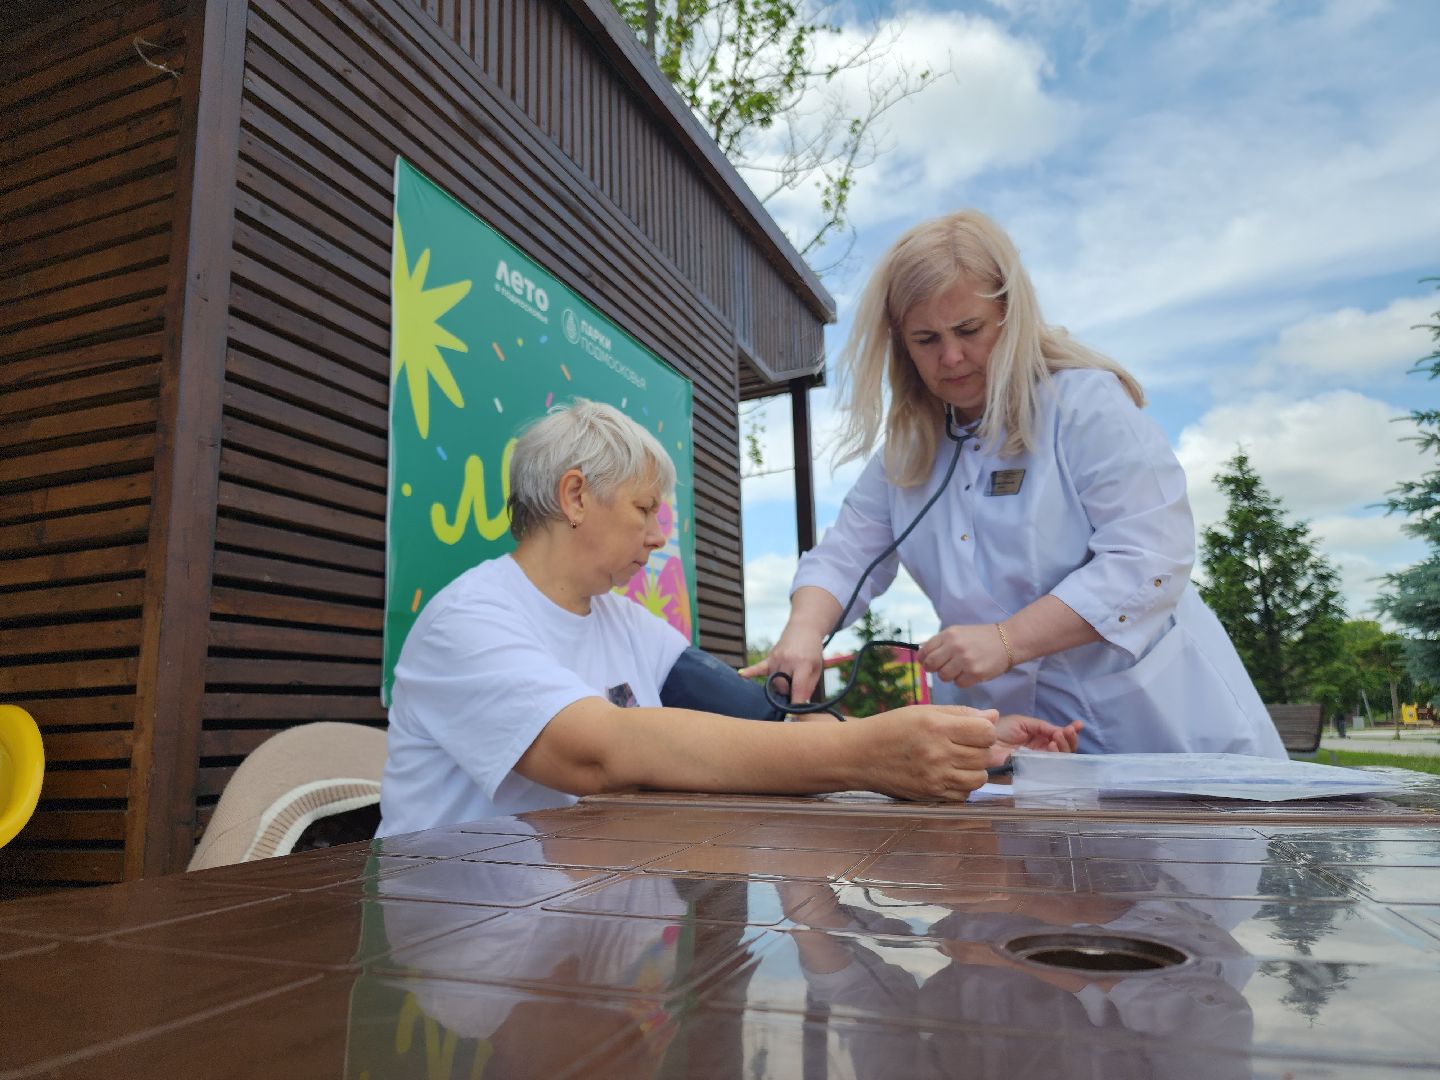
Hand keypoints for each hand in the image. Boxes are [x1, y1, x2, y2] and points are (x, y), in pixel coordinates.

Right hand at [739, 624, 824, 704]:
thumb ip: (808, 688)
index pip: (797, 689)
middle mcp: (788, 660)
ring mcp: (776, 658)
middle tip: (793, 693)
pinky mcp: (769, 657)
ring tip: (787, 682)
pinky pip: (758, 668)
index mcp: (803, 663)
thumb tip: (799, 707)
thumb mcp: (816, 669)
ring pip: (772, 683)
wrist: (804, 629)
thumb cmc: (812, 652)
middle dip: (787, 695)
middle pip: (781, 688)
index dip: (796, 705)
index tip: (794, 717)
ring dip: (778, 688)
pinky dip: (750, 672)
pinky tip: (741, 675)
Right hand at [858, 705, 996, 800]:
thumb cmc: (890, 728)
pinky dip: (962, 786)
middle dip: (980, 749)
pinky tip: (949, 775)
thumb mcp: (923, 711)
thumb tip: (993, 716)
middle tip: (963, 745)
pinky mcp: (930, 795)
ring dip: (974, 770)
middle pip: (985, 756)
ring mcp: (935, 777)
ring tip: (958, 761)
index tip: (974, 729)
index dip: (985, 729)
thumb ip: (960, 713)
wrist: (858, 755)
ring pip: (979, 778)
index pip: (986, 732)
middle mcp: (938, 753)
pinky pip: (963, 795)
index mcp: (937, 727)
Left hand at [917, 624, 1011, 687]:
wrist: (1008, 640)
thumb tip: (922, 653)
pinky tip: (971, 673)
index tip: (928, 662)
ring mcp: (965, 660)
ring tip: (960, 669)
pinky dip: (963, 681)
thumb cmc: (981, 638)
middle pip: (930, 665)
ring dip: (950, 676)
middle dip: (934, 669)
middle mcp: (954, 646)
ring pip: (944, 677)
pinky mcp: (975, 673)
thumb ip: (941, 643)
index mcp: (948, 635)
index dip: (924, 659)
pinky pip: (959, 684)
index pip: (924, 651)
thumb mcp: (958, 633)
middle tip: (943, 668)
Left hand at [989, 714, 1082, 767]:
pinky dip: (1054, 757)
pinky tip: (1051, 745)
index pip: (1060, 739)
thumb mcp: (1023, 722)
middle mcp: (1041, 752)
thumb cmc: (1000, 730)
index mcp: (1040, 740)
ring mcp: (1038, 763)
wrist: (983, 741)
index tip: (1078, 725)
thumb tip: (1061, 731)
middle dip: (1069, 740)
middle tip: (1066, 731)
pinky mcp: (1032, 772)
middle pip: (1064, 751)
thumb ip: (1043, 727)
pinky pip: (1049, 769)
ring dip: (1064, 747)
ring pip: (1060, 760)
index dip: (1071, 733)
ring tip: (1057, 737)